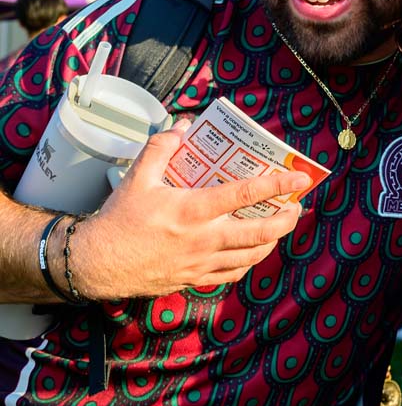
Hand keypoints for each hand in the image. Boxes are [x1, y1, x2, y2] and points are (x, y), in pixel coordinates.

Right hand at [68, 121, 310, 299]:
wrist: (96, 264)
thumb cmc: (119, 220)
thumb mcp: (137, 177)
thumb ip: (161, 148)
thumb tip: (182, 126)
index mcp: (193, 210)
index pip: (246, 194)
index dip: (278, 185)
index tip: (300, 179)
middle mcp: (204, 239)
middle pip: (260, 233)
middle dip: (286, 220)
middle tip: (297, 207)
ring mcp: (201, 263)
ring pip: (251, 256)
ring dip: (273, 241)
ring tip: (281, 226)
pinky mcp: (194, 279)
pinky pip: (232, 274)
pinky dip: (250, 261)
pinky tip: (253, 251)